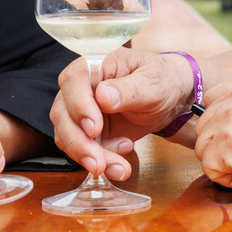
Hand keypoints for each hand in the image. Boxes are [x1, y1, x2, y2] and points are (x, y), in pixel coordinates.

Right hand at [49, 49, 195, 180]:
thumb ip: (129, 89)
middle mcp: (81, 86)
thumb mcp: (153, 83)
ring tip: (119, 168)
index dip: (79, 106)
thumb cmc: (161, 81)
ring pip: (67, 136)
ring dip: (89, 157)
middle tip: (99, 163)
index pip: (73, 81)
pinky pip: (81, 150)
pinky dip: (98, 161)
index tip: (94, 128)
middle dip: (80, 143)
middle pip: (63, 114)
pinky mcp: (86, 131)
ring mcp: (80, 110)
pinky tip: (120, 161)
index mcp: (96, 64)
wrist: (169, 99)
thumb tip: (102, 96)